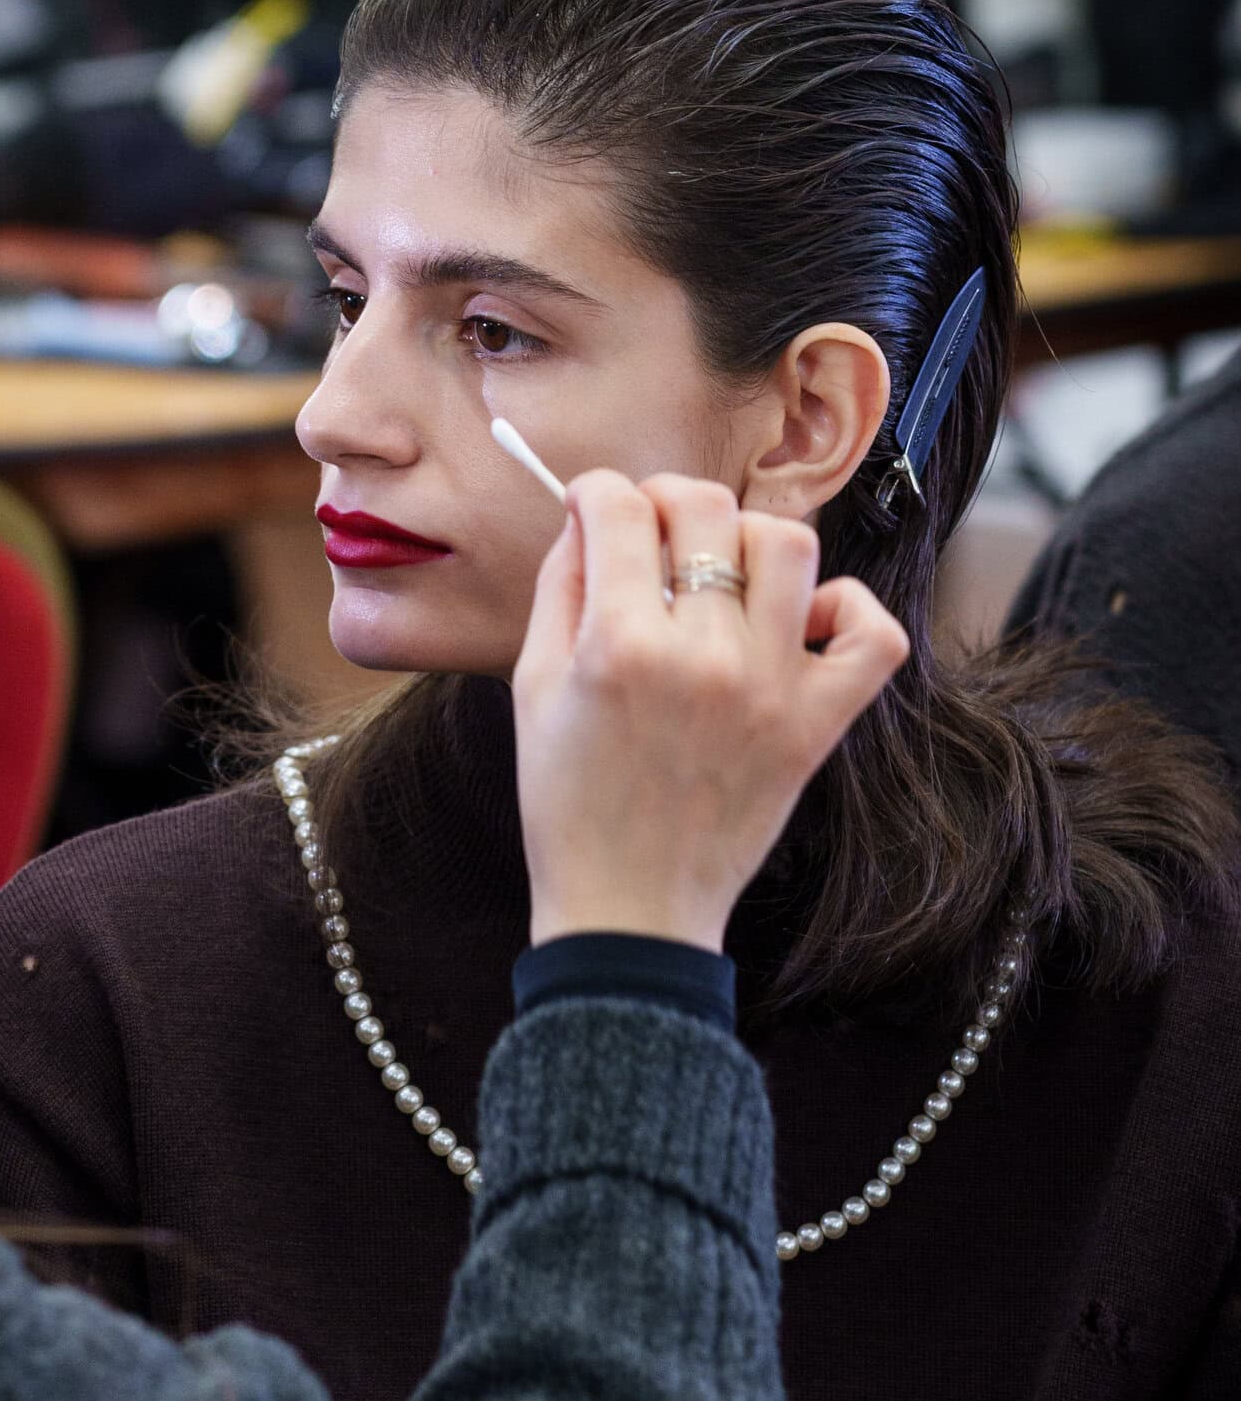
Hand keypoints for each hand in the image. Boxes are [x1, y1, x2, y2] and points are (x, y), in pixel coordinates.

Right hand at [513, 471, 908, 951]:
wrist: (629, 907)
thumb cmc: (569, 803)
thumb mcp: (533, 689)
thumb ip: (559, 590)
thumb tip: (587, 517)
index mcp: (618, 645)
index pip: (619, 507)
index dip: (598, 493)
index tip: (594, 509)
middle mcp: (702, 656)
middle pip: (703, 507)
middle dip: (666, 501)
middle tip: (651, 534)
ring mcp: (770, 687)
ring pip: (787, 545)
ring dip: (748, 539)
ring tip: (722, 575)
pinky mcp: (817, 724)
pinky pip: (867, 632)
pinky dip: (843, 607)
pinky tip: (797, 622)